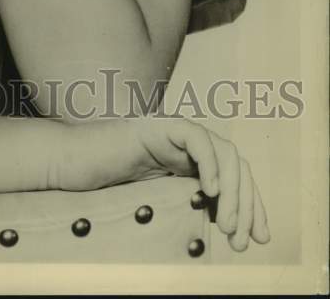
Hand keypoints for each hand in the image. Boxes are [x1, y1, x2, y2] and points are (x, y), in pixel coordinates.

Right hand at [134, 117, 269, 251]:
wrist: (104, 157)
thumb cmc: (138, 180)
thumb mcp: (179, 200)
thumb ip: (205, 207)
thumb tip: (236, 232)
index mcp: (211, 163)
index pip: (243, 181)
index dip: (254, 208)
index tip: (259, 238)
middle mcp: (206, 146)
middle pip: (240, 169)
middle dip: (245, 205)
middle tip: (237, 237)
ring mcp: (192, 133)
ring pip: (228, 155)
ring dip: (232, 192)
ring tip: (225, 224)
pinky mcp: (175, 126)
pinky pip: (200, 140)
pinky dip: (210, 164)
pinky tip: (211, 190)